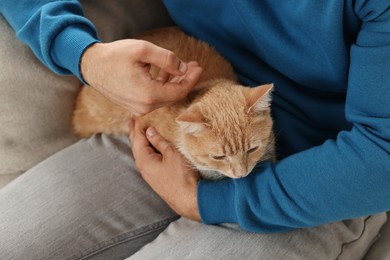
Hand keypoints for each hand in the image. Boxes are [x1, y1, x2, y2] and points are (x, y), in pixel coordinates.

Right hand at [81, 40, 202, 115]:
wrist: (91, 66)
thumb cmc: (115, 56)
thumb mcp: (143, 51)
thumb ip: (167, 59)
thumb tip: (184, 69)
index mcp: (148, 95)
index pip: (179, 91)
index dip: (191, 79)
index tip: (199, 67)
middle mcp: (145, 107)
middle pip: (173, 96)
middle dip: (185, 80)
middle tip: (193, 65)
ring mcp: (139, 108)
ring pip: (165, 97)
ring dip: (174, 82)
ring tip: (182, 67)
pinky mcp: (135, 106)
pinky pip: (155, 97)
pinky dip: (163, 86)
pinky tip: (165, 73)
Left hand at [128, 118, 200, 220]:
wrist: (189, 199)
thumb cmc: (181, 176)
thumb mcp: (171, 154)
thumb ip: (159, 141)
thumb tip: (149, 131)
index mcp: (144, 160)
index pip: (137, 139)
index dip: (136, 127)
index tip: (134, 117)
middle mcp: (143, 167)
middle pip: (136, 147)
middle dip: (134, 134)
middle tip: (131, 122)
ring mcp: (149, 174)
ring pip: (141, 154)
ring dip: (140, 142)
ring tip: (139, 133)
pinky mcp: (156, 178)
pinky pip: (147, 160)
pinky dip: (146, 150)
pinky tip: (149, 149)